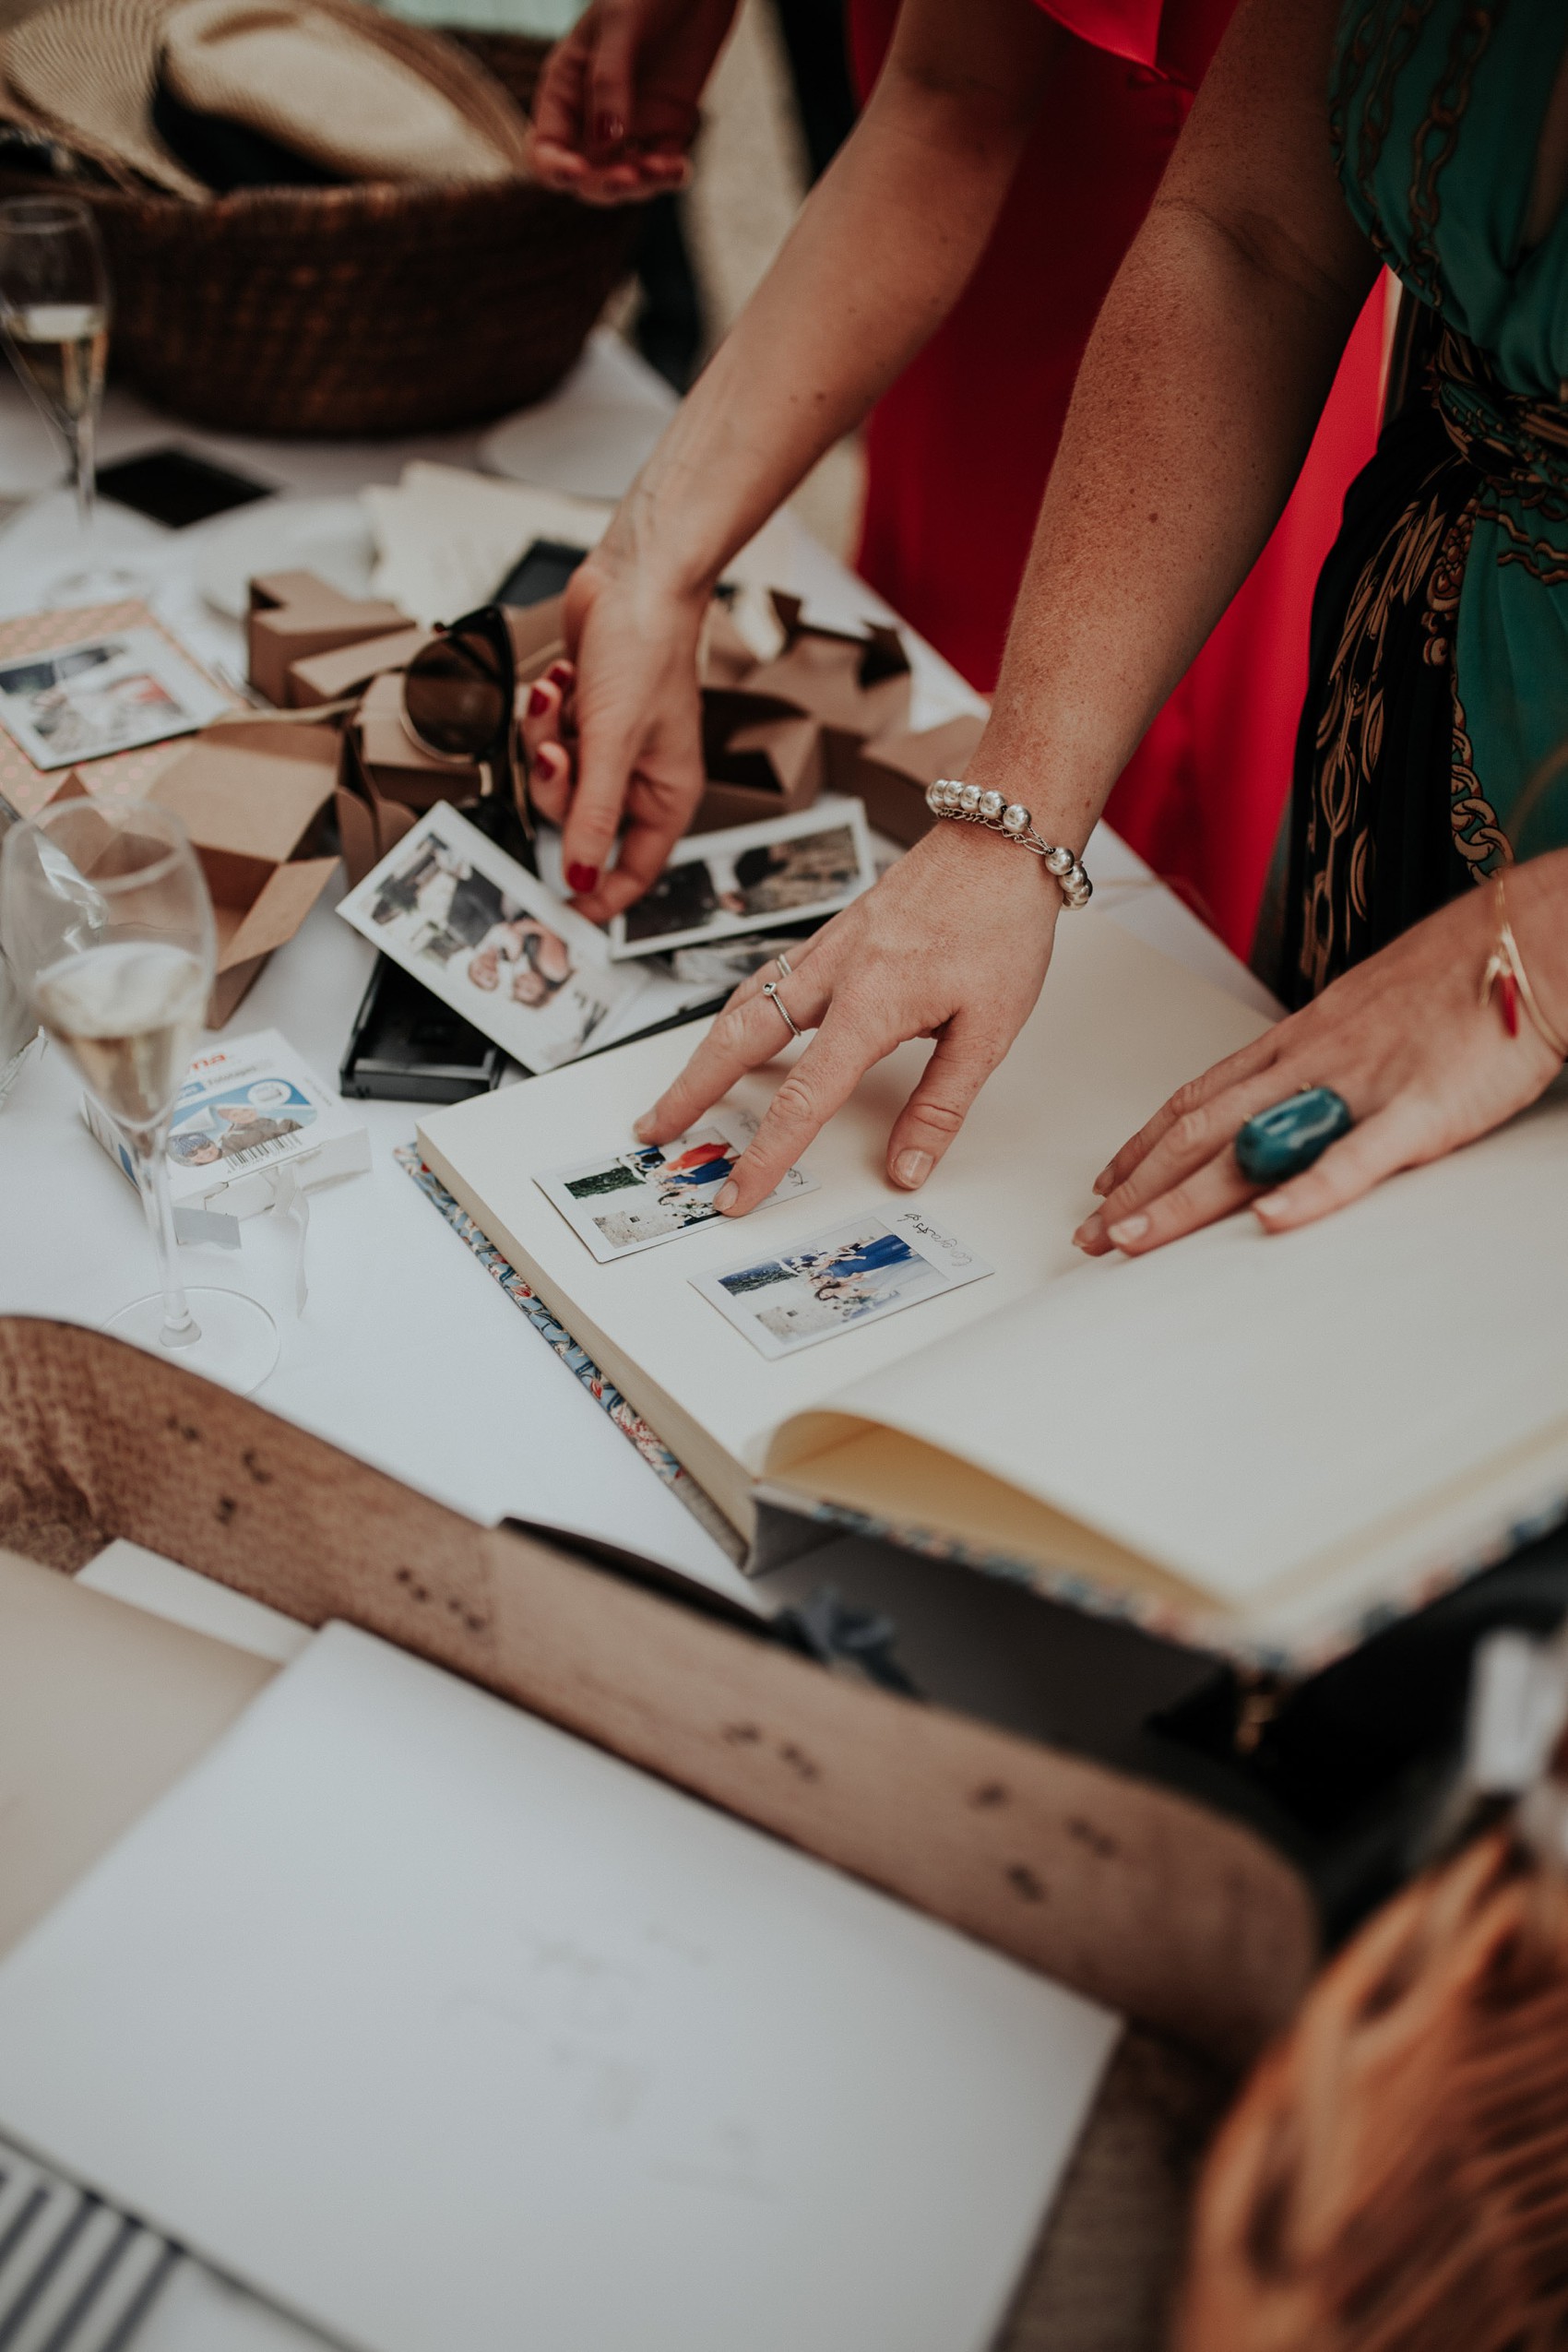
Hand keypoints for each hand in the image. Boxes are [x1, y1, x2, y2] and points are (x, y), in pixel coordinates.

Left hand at [520, 552, 708, 922]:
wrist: (634, 578)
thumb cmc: (646, 649)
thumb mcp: (613, 743)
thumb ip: (593, 816)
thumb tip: (581, 877)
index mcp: (667, 793)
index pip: (637, 869)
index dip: (603, 893)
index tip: (567, 912)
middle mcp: (641, 775)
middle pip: (580, 821)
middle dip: (559, 784)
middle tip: (560, 751)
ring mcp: (612, 745)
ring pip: (557, 779)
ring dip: (547, 739)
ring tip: (561, 699)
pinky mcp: (585, 717)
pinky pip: (549, 740)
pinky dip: (547, 712)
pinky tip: (562, 682)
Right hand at [529, 0, 738, 204]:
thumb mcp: (620, 26)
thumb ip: (609, 84)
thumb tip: (605, 144)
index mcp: (564, 90)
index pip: (544, 148)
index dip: (554, 170)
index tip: (577, 172)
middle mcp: (592, 116)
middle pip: (585, 175)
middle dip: (603, 186)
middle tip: (628, 178)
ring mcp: (631, 126)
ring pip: (624, 179)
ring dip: (641, 187)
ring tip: (662, 170)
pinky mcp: (667, 128)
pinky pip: (662, 167)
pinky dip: (669, 176)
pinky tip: (679, 169)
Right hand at [633, 822, 1062, 1211]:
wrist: (999, 842)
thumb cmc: (999, 924)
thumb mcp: (989, 1030)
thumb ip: (941, 1105)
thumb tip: (907, 1167)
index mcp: (871, 1005)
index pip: (803, 1100)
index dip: (765, 1156)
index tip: (737, 1193)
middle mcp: (833, 974)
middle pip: (736, 1042)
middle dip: (689, 1092)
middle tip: (655, 1129)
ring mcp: (826, 949)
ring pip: (742, 1006)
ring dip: (703, 1053)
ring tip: (680, 1090)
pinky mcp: (832, 934)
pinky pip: (767, 979)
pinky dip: (737, 1012)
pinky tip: (735, 1028)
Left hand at [1074, 875, 1565, 1259]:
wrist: (1525, 941)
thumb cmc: (1457, 974)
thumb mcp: (1364, 1013)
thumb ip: (1321, 1058)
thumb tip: (1288, 1092)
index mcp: (1299, 1040)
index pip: (1199, 1098)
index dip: (1146, 1144)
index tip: (1106, 1183)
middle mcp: (1310, 1062)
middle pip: (1201, 1131)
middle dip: (1139, 1188)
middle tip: (1090, 1237)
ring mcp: (1357, 1086)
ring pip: (1249, 1148)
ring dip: (1184, 1199)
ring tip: (1132, 1241)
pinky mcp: (1417, 1111)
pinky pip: (1354, 1157)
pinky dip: (1308, 1193)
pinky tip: (1268, 1223)